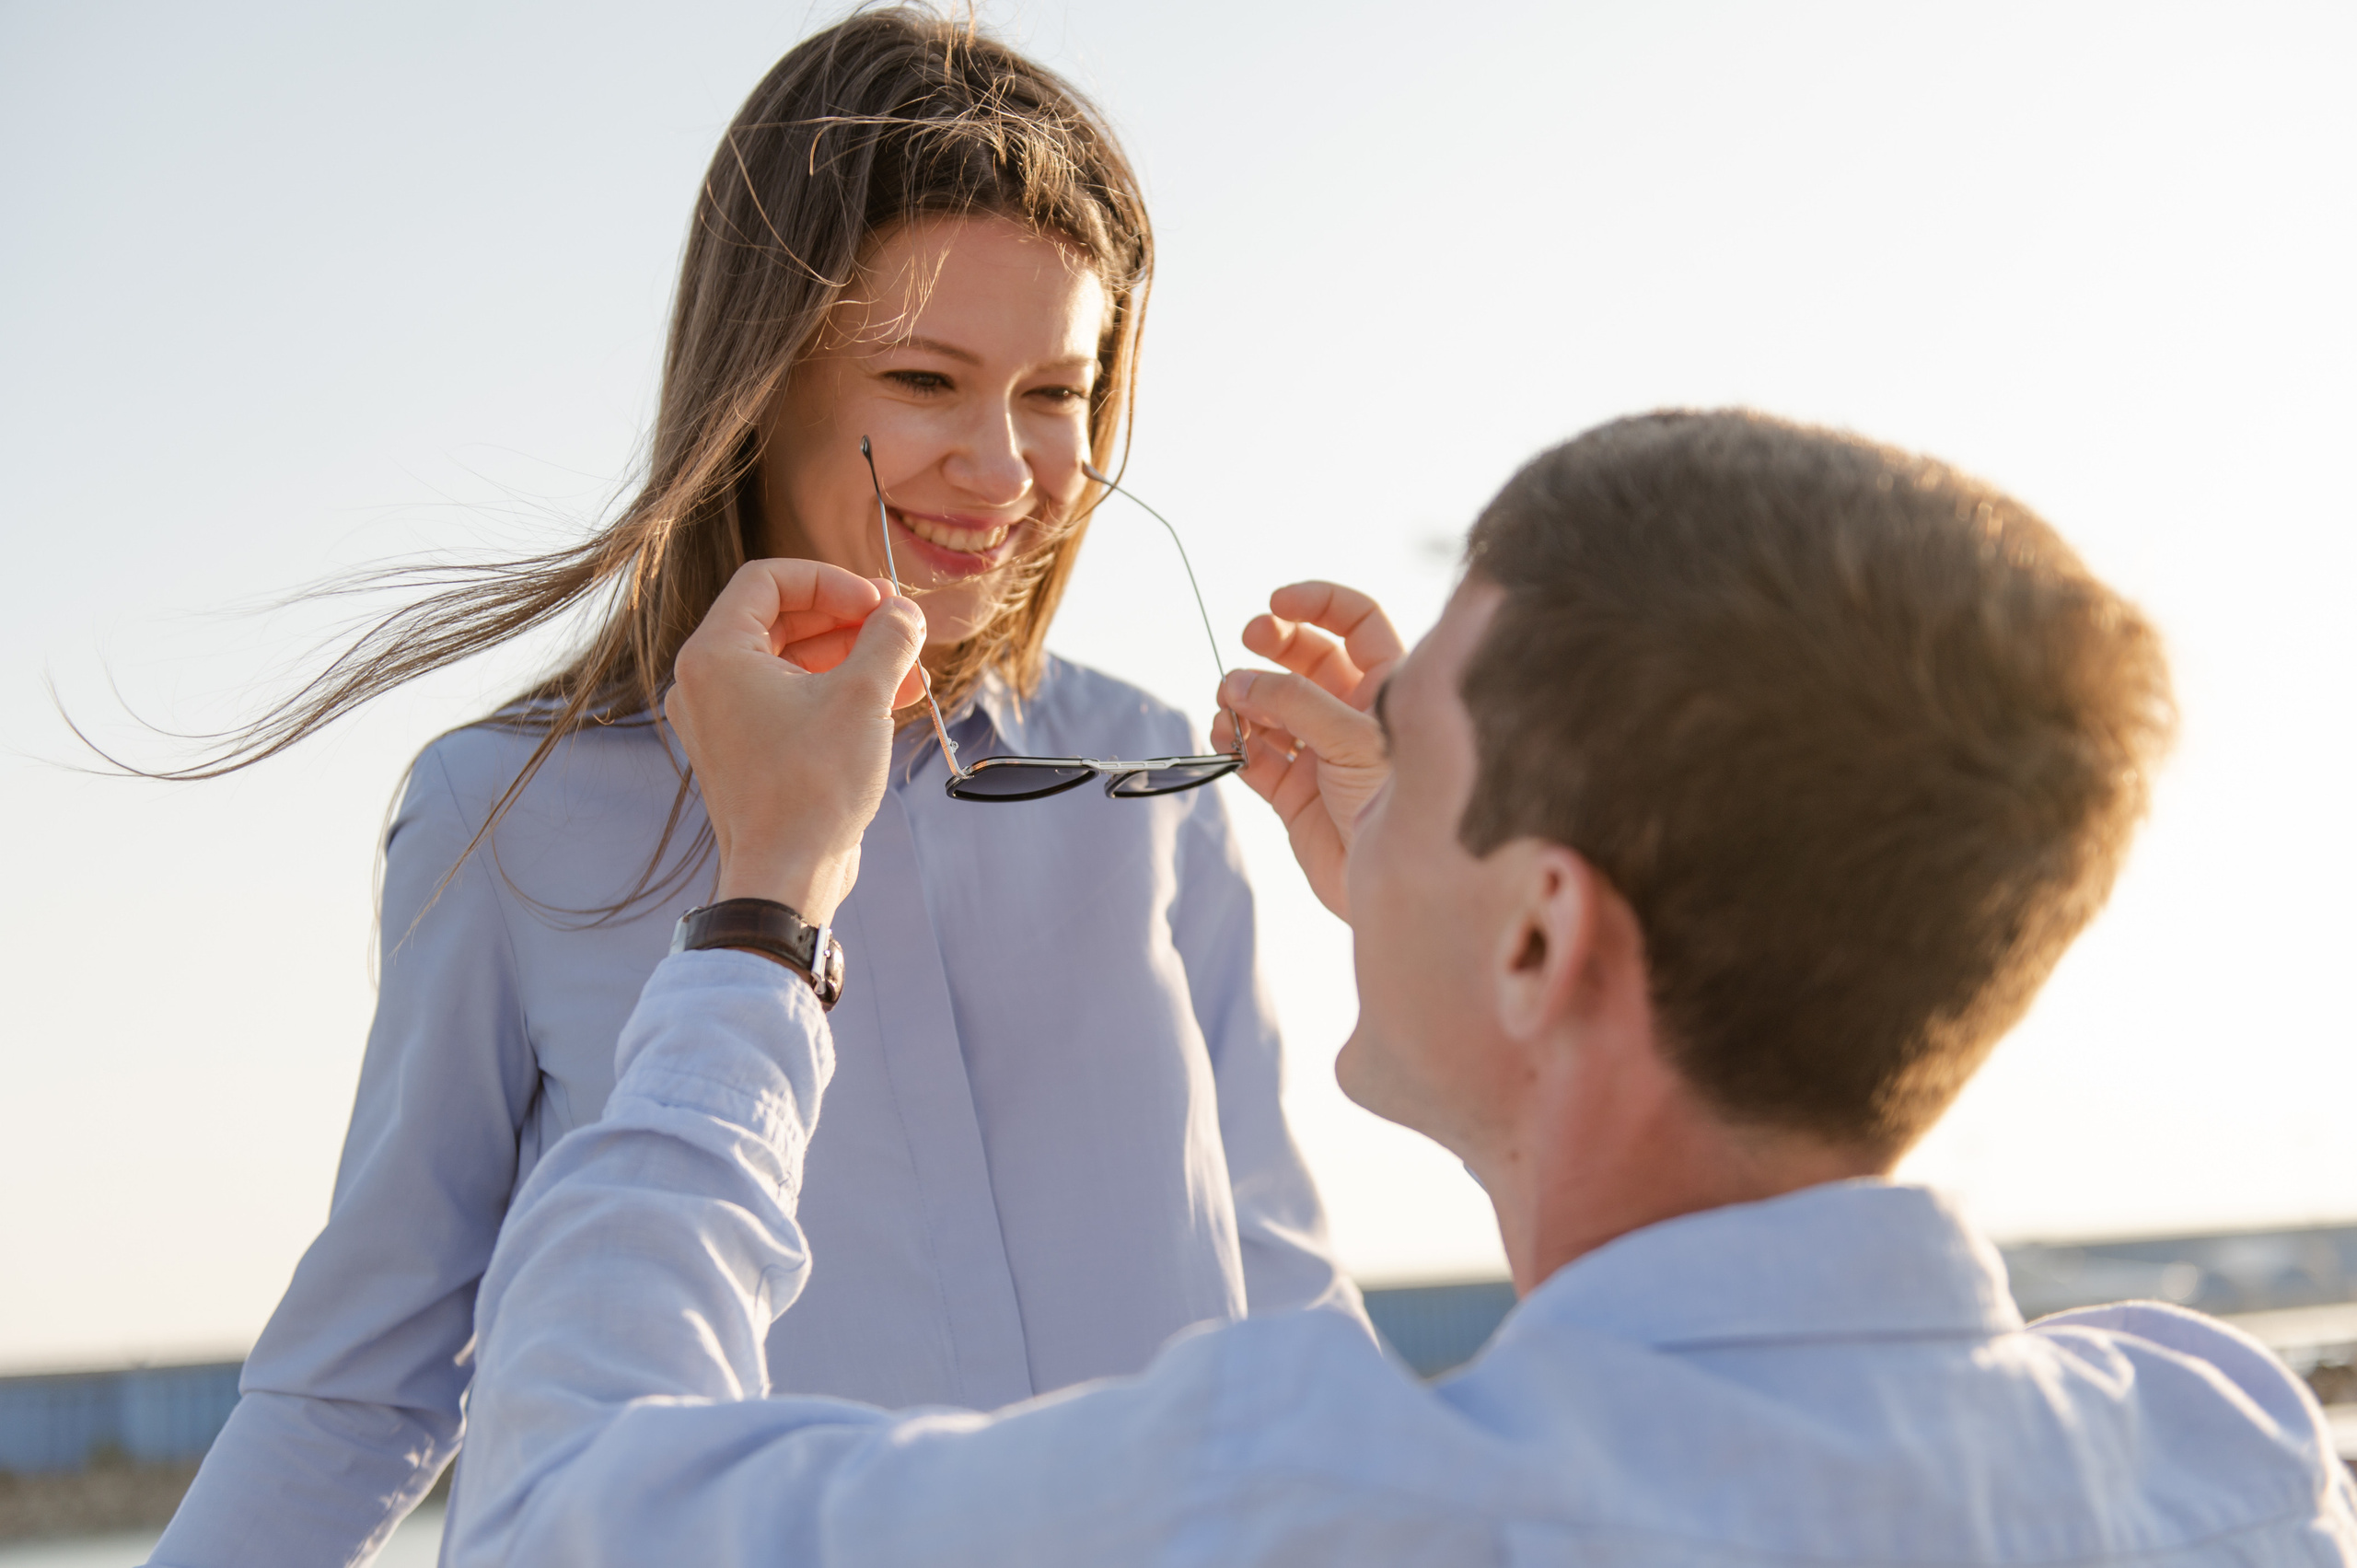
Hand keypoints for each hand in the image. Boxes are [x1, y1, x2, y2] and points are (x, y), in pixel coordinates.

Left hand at [664, 559, 926, 925]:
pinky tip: (895, 698)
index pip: (769, 580)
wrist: (786, 876)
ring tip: (911, 666)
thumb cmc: (811, 787)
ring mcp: (725, 720)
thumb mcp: (863, 697)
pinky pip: (792, 701)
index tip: (876, 602)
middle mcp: (708, 682)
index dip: (830, 580)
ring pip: (793, 662)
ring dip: (853, 657)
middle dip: (848, 619)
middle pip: (783, 619)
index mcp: (715, 655)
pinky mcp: (748, 751)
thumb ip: (888, 639)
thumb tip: (903, 613)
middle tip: (898, 625)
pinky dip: (837, 693)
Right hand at [1212, 581, 1403, 919]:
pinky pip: (1254, 754)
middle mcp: (1353, 714)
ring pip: (1272, 706)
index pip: (1356, 622)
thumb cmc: (1399, 806)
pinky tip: (1227, 737)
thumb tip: (1238, 680)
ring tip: (1229, 702)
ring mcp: (1321, 751)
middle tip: (1247, 640)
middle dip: (1273, 645)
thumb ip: (1294, 703)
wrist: (1397, 886)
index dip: (1318, 604)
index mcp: (1387, 688)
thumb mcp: (1354, 740)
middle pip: (1306, 658)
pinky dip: (1235, 742)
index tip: (1277, 602)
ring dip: (1246, 697)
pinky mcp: (1293, 791)